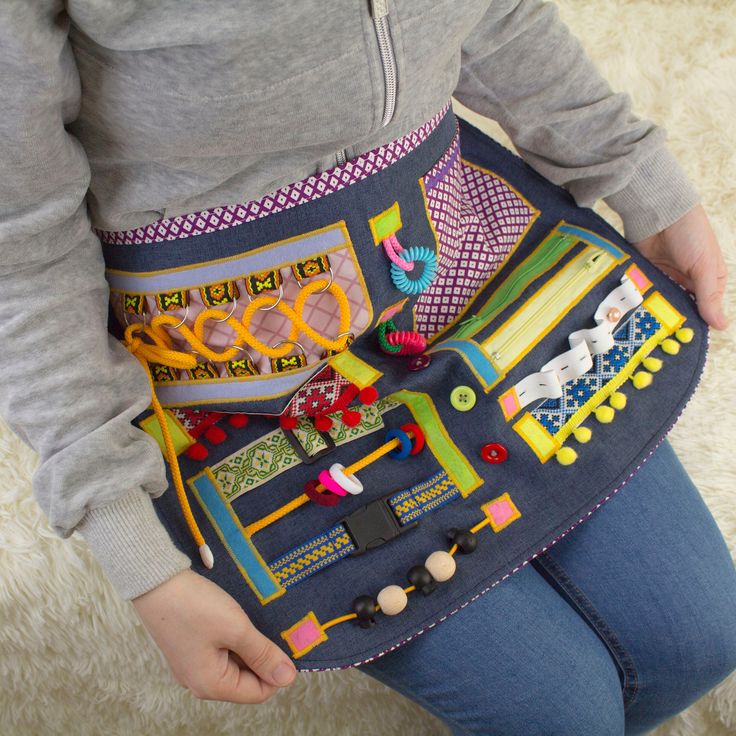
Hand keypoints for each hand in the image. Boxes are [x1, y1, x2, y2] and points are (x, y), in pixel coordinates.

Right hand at [132, 569, 296, 702]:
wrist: (155, 581)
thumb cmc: (195, 606)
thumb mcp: (236, 628)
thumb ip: (263, 654)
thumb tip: (287, 678)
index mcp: (211, 685)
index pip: (258, 692)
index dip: (277, 671)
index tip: (288, 644)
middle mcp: (199, 683)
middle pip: (245, 680)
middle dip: (262, 657)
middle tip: (271, 628)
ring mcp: (192, 666)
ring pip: (234, 664)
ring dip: (248, 646)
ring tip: (253, 621)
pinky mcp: (189, 648)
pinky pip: (220, 652)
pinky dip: (233, 639)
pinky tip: (237, 619)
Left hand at [633, 204, 727, 329]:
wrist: (659, 212)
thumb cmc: (691, 235)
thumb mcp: (705, 267)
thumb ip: (709, 296)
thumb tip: (722, 326)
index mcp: (709, 280)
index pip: (703, 310)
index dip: (695, 324)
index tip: (684, 341)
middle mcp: (687, 282)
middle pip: (680, 309)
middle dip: (672, 321)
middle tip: (662, 339)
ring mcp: (665, 279)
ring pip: (660, 304)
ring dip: (655, 313)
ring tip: (647, 330)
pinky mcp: (646, 275)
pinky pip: (644, 294)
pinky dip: (642, 302)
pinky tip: (636, 315)